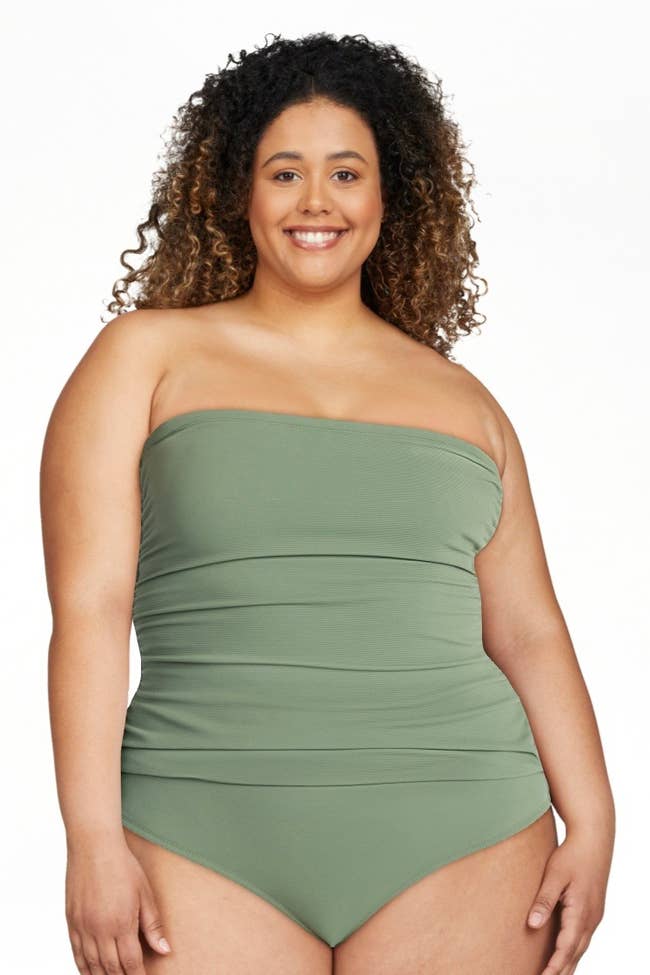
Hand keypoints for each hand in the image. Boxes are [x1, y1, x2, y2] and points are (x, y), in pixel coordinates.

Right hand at [65, 834, 171, 973]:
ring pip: (91, 965)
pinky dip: (83, 967)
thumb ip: (153, 925)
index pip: (130, 963)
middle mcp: (99, 930)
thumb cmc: (122, 866)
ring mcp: (83, 927)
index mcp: (121, 923)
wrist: (94, 846)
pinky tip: (89, 972)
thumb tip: (164, 950)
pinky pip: (76, 953)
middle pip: (110, 969)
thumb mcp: (145, 893)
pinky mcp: (71, 921)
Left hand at [527, 827, 612, 973]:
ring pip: (581, 948)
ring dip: (568, 964)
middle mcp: (590, 918)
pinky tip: (566, 957)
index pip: (566, 947)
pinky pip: (583, 939)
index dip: (555, 965)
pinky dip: (574, 952)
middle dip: (561, 971)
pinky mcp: (592, 912)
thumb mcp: (554, 875)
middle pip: (575, 953)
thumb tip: (532, 924)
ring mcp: (594, 916)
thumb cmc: (572, 856)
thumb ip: (544, 900)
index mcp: (581, 912)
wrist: (593, 841)